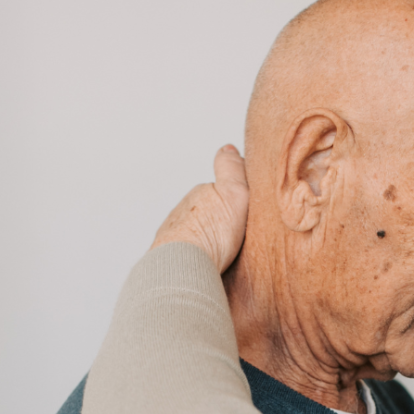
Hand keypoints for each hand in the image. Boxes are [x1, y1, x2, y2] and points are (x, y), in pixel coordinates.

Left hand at [151, 145, 249, 272]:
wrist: (183, 265)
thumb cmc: (212, 233)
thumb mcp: (234, 194)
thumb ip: (232, 170)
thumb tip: (228, 147)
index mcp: (199, 195)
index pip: (217, 191)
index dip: (232, 198)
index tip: (242, 210)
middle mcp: (183, 212)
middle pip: (207, 213)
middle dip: (219, 221)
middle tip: (238, 235)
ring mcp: (175, 236)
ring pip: (197, 235)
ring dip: (209, 241)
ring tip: (227, 255)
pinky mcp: (171, 259)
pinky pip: (190, 255)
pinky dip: (200, 257)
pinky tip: (211, 266)